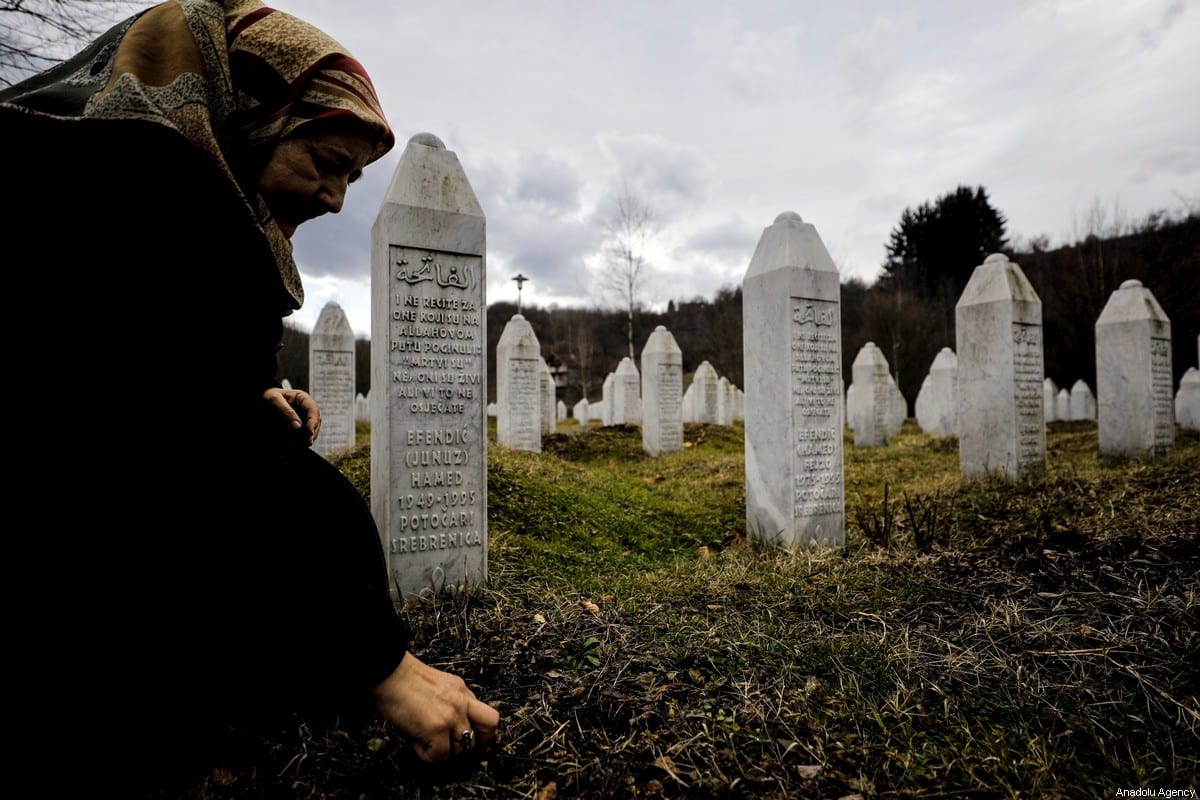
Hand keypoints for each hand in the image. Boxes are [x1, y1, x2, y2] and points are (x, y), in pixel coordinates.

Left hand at [262, 387, 320, 444]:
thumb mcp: (274, 400)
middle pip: (315, 422)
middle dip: (311, 433)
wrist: (260, 402)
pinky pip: (302, 436)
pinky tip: (294, 446)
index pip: (313, 410)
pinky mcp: (298, 428)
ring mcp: (303, 419)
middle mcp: (305, 409)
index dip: (313, 421)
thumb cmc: (268, 397)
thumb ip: (286, 411)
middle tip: (306, 443)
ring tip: (297, 446)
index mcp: (302, 398)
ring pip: (310, 431)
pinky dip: (300, 442)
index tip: (309, 432)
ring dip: (306, 439)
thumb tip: (298, 427)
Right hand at [373, 652, 499, 761]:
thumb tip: (446, 729)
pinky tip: (416, 744)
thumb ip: (448, 702)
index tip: (477, 742)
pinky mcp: (437, 728)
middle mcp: (461, 702)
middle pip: (489, 727)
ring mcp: (451, 715)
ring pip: (464, 747)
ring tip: (427, 742)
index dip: (482, 732)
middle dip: (478, 743)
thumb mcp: (434, 686)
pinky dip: (427, 756)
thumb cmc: (400, 678)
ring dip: (446, 751)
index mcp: (461, 690)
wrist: (386, 671)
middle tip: (458, 749)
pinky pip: (440, 755)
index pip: (485, 714)